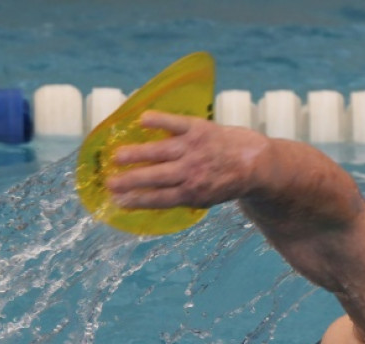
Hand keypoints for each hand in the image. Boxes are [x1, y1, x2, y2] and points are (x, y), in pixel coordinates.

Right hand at [107, 111, 268, 209]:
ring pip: (159, 151)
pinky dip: (159, 120)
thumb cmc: (226, 182)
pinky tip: (141, 120)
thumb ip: (182, 198)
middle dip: (130, 181)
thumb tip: (151, 201)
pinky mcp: (198, 129)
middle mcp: (191, 172)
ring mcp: (194, 149)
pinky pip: (175, 123)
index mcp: (193, 193)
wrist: (255, 162)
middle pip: (155, 177)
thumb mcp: (207, 199)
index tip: (118, 201)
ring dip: (136, 154)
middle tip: (110, 182)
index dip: (137, 200)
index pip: (159, 198)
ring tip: (116, 156)